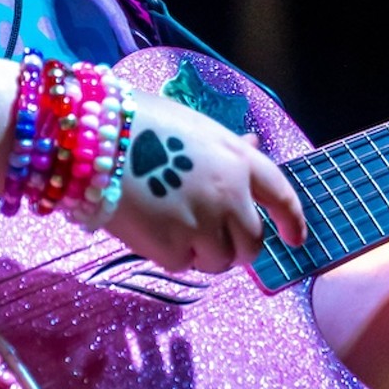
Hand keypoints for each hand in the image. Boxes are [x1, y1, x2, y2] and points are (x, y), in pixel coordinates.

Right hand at [105, 90, 305, 273]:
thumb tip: (254, 147)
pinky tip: (150, 228)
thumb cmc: (141, 124)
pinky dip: (170, 254)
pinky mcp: (172, 248)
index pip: (282, 196)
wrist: (93, 140)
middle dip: (237, 247)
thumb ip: (228, 147)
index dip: (292, 221)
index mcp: (239, 162)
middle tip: (213, 239)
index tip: (295, 239)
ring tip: (174, 228)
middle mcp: (230, 196)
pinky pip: (182, 265)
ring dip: (203, 254)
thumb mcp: (195, 127)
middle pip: (252, 243)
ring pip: (220, 261)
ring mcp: (202, 225)